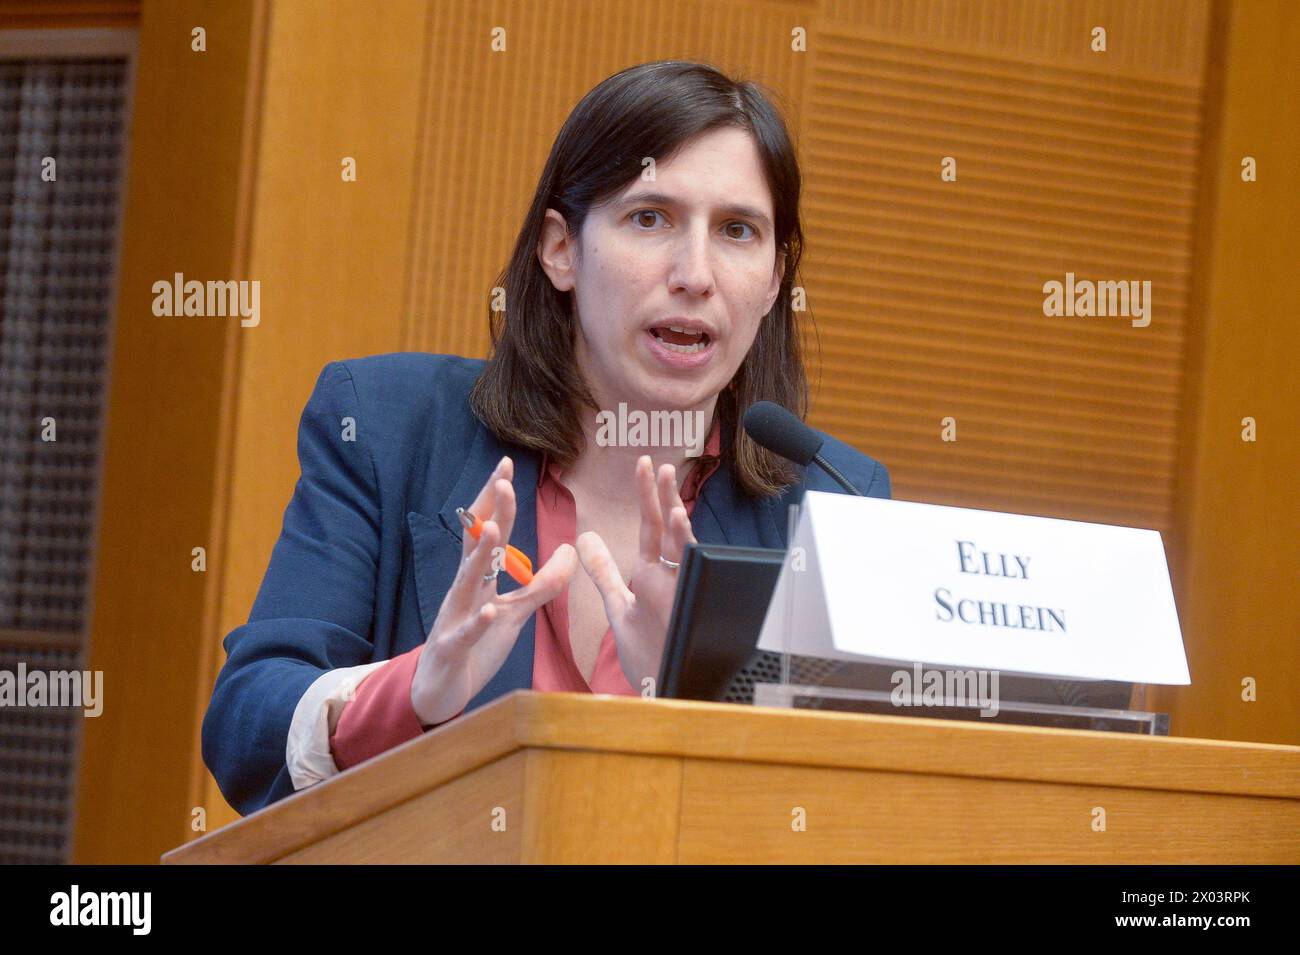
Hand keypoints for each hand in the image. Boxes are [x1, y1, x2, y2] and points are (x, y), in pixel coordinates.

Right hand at [410, 455, 576, 725]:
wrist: (440, 688)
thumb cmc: (475, 643)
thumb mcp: (515, 611)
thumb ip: (542, 584)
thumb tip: (570, 552)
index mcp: (479, 578)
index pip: (488, 531)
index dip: (497, 500)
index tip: (507, 466)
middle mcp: (464, 590)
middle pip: (477, 544)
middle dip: (490, 511)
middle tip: (503, 479)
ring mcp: (455, 617)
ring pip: (467, 581)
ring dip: (480, 555)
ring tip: (493, 529)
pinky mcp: (453, 647)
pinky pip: (467, 632)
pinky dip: (478, 621)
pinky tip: (491, 610)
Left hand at [576, 455, 694, 692]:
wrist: (662, 689)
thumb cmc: (647, 652)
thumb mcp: (618, 606)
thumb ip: (603, 572)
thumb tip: (585, 538)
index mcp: (650, 575)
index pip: (649, 528)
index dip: (646, 497)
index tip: (643, 466)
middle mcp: (667, 577)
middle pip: (663, 527)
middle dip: (658, 493)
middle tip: (654, 461)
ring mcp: (677, 588)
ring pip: (677, 541)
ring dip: (671, 508)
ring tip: (665, 477)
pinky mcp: (685, 601)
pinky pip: (686, 565)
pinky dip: (682, 540)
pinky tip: (678, 516)